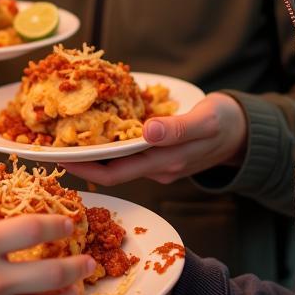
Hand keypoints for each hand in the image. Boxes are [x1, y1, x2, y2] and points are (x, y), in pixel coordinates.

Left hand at [63, 93, 246, 186]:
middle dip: (80, 161)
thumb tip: (147, 132)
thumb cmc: (226, 122)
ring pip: (118, 162)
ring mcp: (159, 163)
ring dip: (92, 152)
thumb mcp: (205, 121)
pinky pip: (128, 152)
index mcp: (165, 162)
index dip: (85, 167)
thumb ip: (177, 129)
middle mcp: (157, 168)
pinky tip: (95, 127)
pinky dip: (109, 143)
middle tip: (49, 147)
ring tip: (64, 136)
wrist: (245, 131)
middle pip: (110, 171)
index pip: (115, 172)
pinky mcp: (161, 153)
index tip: (58, 157)